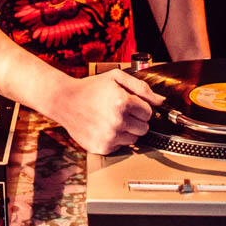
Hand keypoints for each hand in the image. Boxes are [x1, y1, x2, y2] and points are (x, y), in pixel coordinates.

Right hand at [47, 68, 163, 153]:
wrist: (64, 101)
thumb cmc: (91, 88)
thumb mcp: (115, 78)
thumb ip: (141, 88)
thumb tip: (161, 101)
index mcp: (122, 102)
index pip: (148, 113)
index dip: (140, 107)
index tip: (130, 104)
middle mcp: (117, 121)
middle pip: (144, 128)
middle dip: (136, 120)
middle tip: (121, 112)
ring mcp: (109, 136)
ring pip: (134, 139)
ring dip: (127, 131)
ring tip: (111, 119)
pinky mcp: (102, 147)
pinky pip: (120, 147)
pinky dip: (115, 139)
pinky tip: (103, 127)